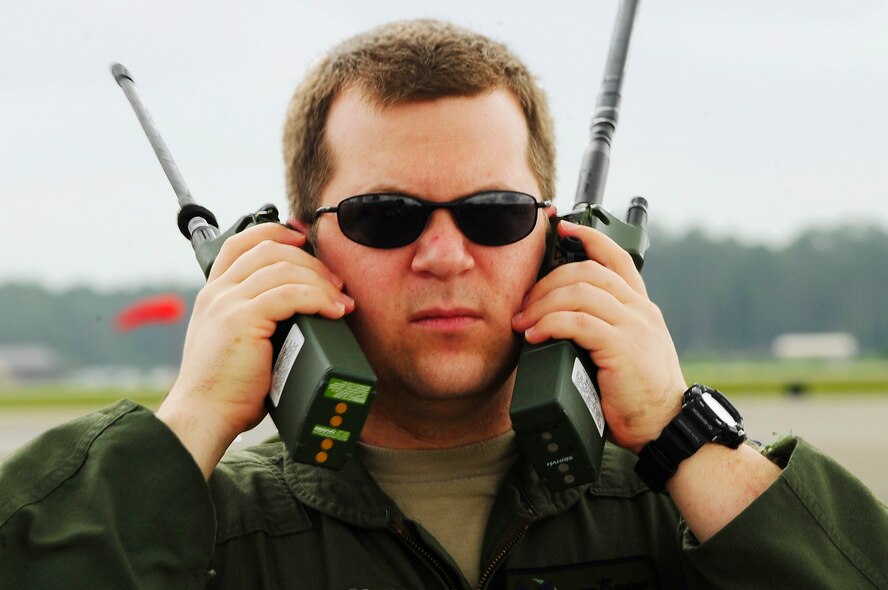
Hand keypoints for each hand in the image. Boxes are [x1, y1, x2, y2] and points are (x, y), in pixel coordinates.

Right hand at [157, 222, 353, 476]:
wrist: (204, 415)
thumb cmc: (227, 388)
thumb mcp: (237, 343)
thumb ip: (258, 320)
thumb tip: (302, 312)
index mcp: (214, 293)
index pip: (241, 243)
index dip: (275, 232)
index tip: (303, 239)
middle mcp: (218, 292)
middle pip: (269, 250)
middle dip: (310, 261)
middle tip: (336, 284)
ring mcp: (227, 303)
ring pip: (283, 269)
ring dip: (321, 281)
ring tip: (341, 302)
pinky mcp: (242, 319)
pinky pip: (290, 294)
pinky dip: (318, 298)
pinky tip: (334, 312)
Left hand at [511, 220, 685, 453]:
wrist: (665, 428)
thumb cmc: (636, 395)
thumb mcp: (623, 353)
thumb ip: (601, 331)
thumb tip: (555, 324)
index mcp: (641, 308)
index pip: (617, 258)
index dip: (589, 238)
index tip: (563, 229)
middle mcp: (640, 310)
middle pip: (588, 272)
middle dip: (547, 282)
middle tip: (522, 305)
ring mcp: (634, 326)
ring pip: (581, 292)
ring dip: (543, 304)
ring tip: (522, 323)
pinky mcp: (623, 348)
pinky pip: (579, 322)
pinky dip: (551, 324)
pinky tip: (535, 336)